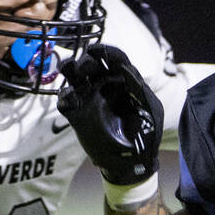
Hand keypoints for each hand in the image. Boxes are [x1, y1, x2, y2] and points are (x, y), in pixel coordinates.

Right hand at [58, 45, 163, 184]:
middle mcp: (105, 85)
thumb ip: (139, 91)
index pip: (116, 59)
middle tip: (85, 67)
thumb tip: (128, 69)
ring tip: (68, 68)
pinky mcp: (77, 114)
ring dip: (70, 69)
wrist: (132, 163)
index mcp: (125, 81)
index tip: (97, 51)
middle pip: (93, 64)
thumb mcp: (150, 111)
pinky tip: (67, 97)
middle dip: (87, 60)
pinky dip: (64, 97)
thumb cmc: (146, 134)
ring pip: (76, 77)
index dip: (106, 52)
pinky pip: (66, 102)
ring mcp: (90, 98)